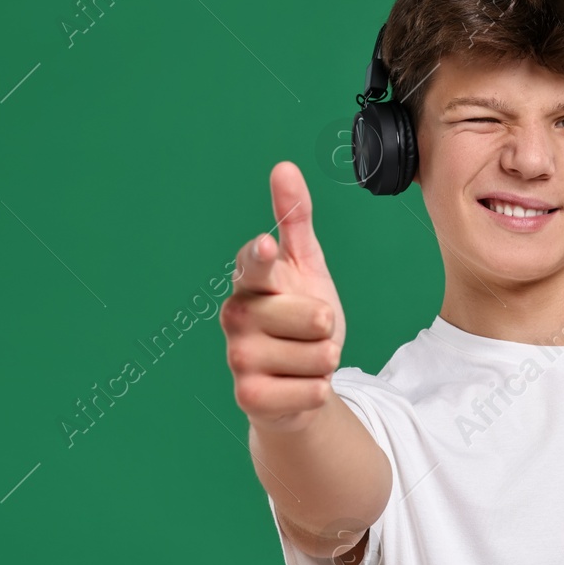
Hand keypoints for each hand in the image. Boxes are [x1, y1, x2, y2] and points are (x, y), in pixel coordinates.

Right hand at [220, 161, 346, 432]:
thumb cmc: (301, 320)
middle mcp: (236, 316)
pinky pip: (309, 390)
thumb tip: (284, 167)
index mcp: (251, 280)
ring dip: (324, 360)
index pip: (255, 265)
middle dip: (327, 328)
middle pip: (313, 317)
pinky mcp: (248, 397)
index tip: (267, 247)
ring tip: (304, 360)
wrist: (297, 382)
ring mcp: (238, 358)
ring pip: (317, 356)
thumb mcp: (306, 266)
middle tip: (310, 333)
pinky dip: (316, 389)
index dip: (262, 258)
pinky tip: (299, 386)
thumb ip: (295, 219)